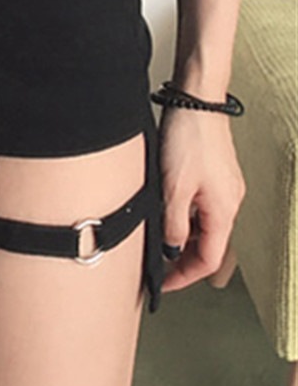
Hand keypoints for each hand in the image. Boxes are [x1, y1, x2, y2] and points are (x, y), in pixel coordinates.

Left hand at [158, 107, 246, 292]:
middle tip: (158, 269)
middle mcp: (229, 203)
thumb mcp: (173, 187)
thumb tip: (171, 250)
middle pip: (208, 246)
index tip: (163, 284)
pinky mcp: (215, 174)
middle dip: (183, 261)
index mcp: (223, 211)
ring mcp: (223, 188)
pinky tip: (166, 213)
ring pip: (203, 226)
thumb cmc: (188, 138)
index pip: (207, 260)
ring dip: (182, 239)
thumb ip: (173, 224)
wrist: (196, 101)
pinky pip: (201, 208)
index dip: (184, 276)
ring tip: (156, 243)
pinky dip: (184, 218)